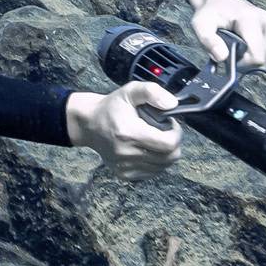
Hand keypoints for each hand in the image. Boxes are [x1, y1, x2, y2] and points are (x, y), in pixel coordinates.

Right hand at [65, 80, 184, 179]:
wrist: (89, 124)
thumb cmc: (111, 108)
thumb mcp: (130, 91)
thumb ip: (152, 92)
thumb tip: (172, 104)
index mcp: (129, 133)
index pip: (168, 144)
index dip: (176, 134)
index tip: (170, 124)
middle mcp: (127, 153)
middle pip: (169, 158)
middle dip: (173, 143)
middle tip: (164, 131)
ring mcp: (125, 166)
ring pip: (163, 167)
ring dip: (165, 153)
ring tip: (154, 139)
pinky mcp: (124, 174)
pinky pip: (152, 172)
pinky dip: (156, 162)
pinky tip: (148, 149)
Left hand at [185, 0, 265, 67]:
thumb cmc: (210, 12)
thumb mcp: (201, 26)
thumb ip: (209, 42)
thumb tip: (222, 57)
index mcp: (250, 19)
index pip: (257, 57)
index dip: (243, 65)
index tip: (230, 58)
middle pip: (264, 60)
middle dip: (247, 63)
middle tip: (232, 53)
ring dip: (253, 59)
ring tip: (238, 48)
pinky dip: (258, 54)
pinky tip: (247, 46)